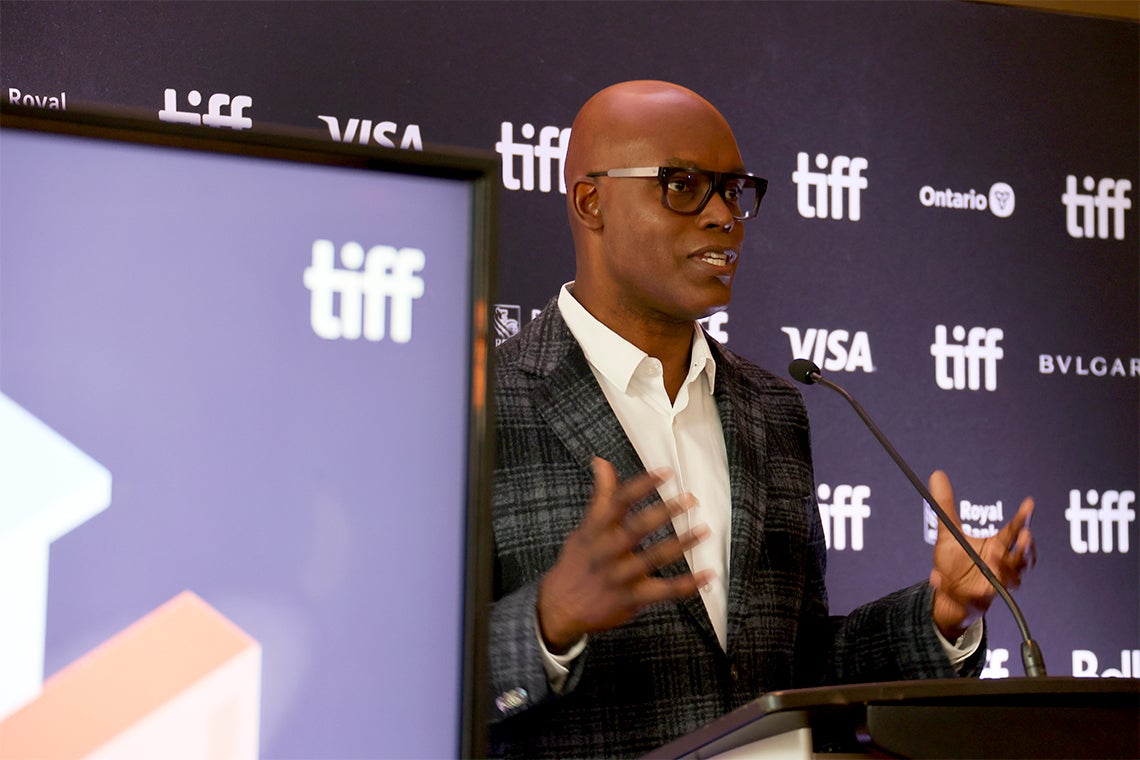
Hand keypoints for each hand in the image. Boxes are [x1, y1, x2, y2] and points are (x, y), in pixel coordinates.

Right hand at [536, 457, 712, 652]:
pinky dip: (687, 584)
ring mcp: (619, 576)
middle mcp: (606, 551)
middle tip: (690, 499)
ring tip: (704, 530)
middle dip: (664, 512)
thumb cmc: (578, 562)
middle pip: (636, 528)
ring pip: (653, 558)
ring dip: (681, 544)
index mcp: (596, 530)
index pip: (618, 501)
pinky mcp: (630, 598)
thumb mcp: (585, 528)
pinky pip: (663, 592)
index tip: (666, 472)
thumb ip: (600, 496)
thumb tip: (601, 461)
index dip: (642, 485)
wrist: (560, 607)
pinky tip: (707, 575)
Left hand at [928, 470, 1035, 639]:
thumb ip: (945, 505)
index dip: (1024, 518)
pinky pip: (973, 596)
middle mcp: (1001, 566)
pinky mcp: (978, 601)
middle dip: (1026, 548)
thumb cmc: (955, 564)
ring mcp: (993, 584)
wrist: (948, 596)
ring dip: (1005, 568)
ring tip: (994, 555)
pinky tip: (935, 576)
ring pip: (1010, 578)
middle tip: (1024, 536)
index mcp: (997, 547)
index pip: (1015, 531)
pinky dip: (954, 588)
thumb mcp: (948, 533)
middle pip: (1022, 557)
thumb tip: (937, 474)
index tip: (1029, 503)